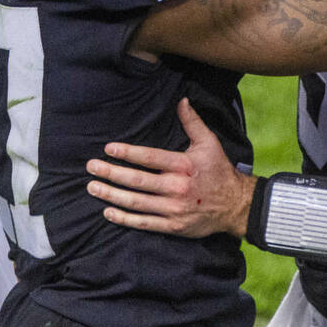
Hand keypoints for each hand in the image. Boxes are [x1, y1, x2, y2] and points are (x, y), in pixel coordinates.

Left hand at [85, 97, 255, 237]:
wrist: (235, 205)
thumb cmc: (219, 171)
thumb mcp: (209, 143)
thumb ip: (193, 122)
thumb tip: (181, 100)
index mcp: (183, 165)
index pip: (150, 158)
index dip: (127, 153)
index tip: (108, 148)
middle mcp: (176, 187)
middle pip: (137, 181)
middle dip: (111, 174)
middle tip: (91, 167)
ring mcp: (174, 209)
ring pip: (136, 203)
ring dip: (112, 196)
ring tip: (93, 188)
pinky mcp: (173, 226)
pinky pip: (145, 223)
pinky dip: (125, 219)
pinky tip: (108, 212)